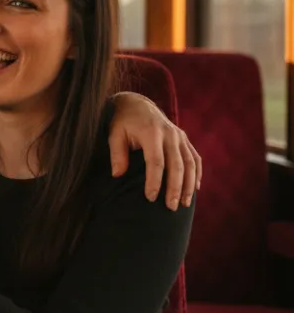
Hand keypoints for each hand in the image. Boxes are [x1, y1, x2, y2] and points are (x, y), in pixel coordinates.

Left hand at [109, 93, 201, 209]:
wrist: (137, 104)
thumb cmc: (123, 122)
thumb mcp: (114, 134)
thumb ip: (117, 154)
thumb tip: (117, 175)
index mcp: (151, 133)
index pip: (156, 161)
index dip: (154, 181)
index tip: (151, 198)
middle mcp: (170, 134)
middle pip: (177, 165)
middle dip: (175, 188)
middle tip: (170, 207)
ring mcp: (180, 136)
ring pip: (190, 163)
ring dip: (189, 185)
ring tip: (184, 203)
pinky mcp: (184, 138)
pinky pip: (195, 158)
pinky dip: (197, 174)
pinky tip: (195, 189)